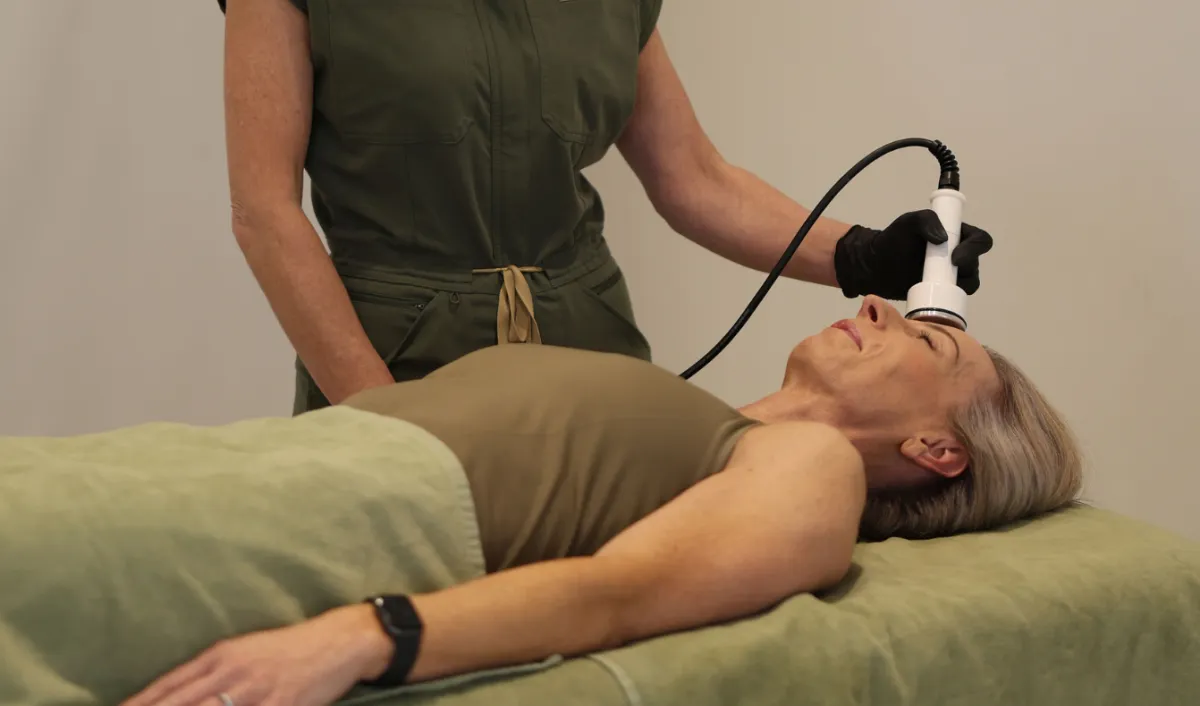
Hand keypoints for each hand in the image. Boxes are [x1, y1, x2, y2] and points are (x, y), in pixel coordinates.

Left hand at [120, 605, 392, 705]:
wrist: (338, 643)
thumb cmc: (288, 648)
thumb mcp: (243, 649)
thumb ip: (208, 672)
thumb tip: (170, 693)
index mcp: (220, 656)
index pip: (167, 688)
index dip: (138, 705)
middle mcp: (232, 674)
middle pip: (180, 704)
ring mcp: (256, 694)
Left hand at [832, 210, 993, 299]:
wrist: (876, 266)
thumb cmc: (893, 240)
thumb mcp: (908, 222)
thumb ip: (926, 220)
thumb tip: (942, 238)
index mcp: (957, 235)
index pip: (979, 240)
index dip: (974, 249)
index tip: (955, 257)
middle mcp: (959, 255)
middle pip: (975, 264)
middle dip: (965, 269)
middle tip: (943, 274)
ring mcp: (951, 276)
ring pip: (969, 283)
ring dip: (958, 286)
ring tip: (935, 286)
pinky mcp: (942, 293)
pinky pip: (955, 299)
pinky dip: (950, 301)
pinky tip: (934, 300)